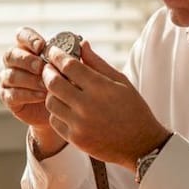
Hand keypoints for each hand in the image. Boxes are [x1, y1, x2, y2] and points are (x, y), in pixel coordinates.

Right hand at [0, 27, 67, 154]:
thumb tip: (84, 43)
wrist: (62, 110)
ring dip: (28, 79)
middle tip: (41, 67)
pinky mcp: (9, 98)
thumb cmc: (67, 84)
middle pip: (11, 54)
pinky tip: (42, 96)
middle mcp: (15, 62)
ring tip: (46, 86)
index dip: (28, 38)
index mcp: (28, 48)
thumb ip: (78, 57)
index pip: (21, 35)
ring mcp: (9, 80)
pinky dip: (27, 94)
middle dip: (26, 60)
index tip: (41, 46)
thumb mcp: (75, 70)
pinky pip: (12, 94)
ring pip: (10, 75)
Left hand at [40, 39, 169, 170]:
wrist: (141, 144)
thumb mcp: (121, 82)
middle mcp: (87, 105)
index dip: (57, 55)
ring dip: (51, 92)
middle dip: (48, 72)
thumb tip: (82, 44)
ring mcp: (80, 124)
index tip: (53, 51)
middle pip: (54, 83)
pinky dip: (56, 111)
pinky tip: (64, 107)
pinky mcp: (75, 139)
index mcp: (101, 88)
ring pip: (51, 102)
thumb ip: (98, 63)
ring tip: (58, 89)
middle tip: (49, 68)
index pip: (69, 66)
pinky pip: (54, 121)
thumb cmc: (133, 109)